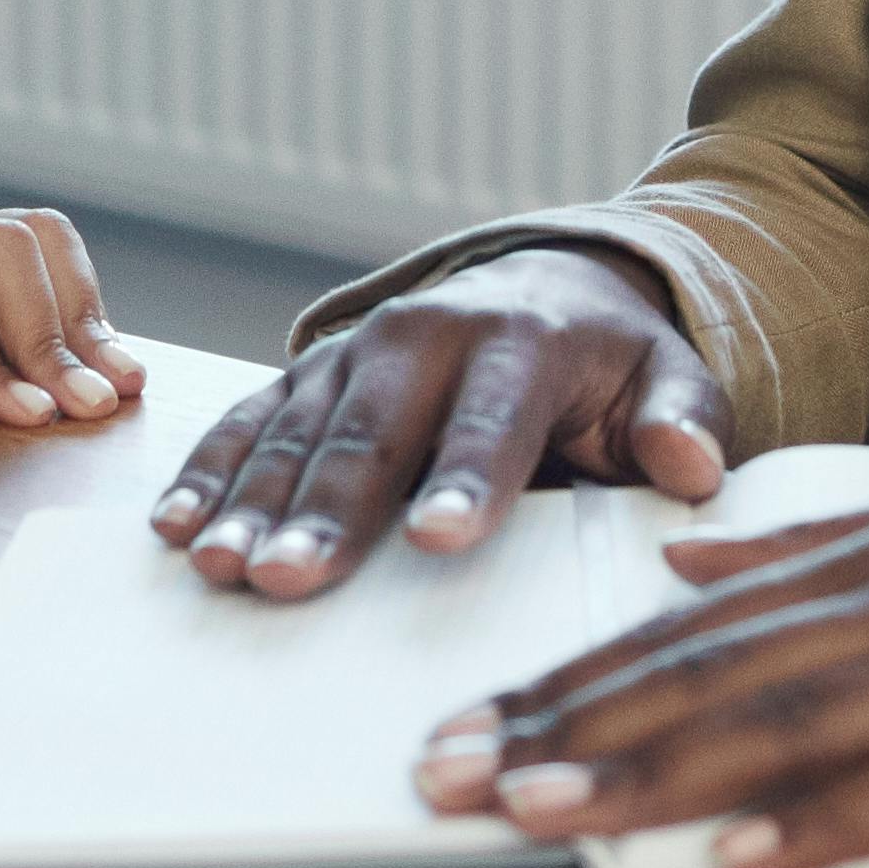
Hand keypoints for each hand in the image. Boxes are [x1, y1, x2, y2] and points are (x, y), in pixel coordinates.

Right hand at [148, 248, 725, 593]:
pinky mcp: (309, 375)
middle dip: (328, 509)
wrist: (546, 288)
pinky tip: (174, 526)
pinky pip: (248, 422)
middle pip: (374, 433)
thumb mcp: (667, 380)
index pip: (494, 418)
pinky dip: (209, 473)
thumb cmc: (610, 367)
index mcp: (523, 345)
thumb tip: (694, 467)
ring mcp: (358, 354)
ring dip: (253, 503)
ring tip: (219, 568)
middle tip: (289, 579)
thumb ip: (687, 422)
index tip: (439, 540)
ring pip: (298, 433)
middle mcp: (428, 338)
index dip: (466, 478)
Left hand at [416, 469, 868, 867]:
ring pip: (783, 727)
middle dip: (564, 732)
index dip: (566, 681)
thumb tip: (683, 569)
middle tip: (451, 779)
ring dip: (652, 774)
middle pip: (705, 677)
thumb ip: (810, 549)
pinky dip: (821, 824)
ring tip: (546, 810)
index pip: (685, 630)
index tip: (466, 728)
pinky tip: (741, 854)